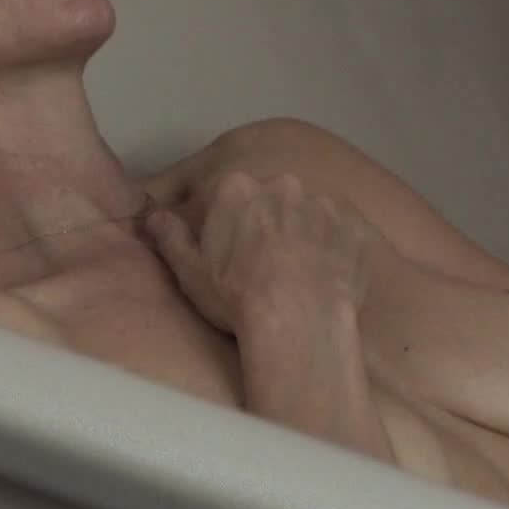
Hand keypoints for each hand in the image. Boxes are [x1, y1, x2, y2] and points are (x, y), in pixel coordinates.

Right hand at [144, 171, 375, 332]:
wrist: (298, 323)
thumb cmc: (237, 297)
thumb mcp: (189, 271)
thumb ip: (170, 236)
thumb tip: (154, 216)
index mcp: (237, 188)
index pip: (227, 197)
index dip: (227, 226)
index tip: (230, 255)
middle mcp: (282, 185)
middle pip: (270, 200)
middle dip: (267, 224)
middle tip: (264, 266)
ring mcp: (322, 205)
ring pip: (307, 214)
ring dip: (302, 235)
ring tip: (297, 276)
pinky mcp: (353, 229)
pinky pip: (341, 234)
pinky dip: (333, 251)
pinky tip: (324, 279)